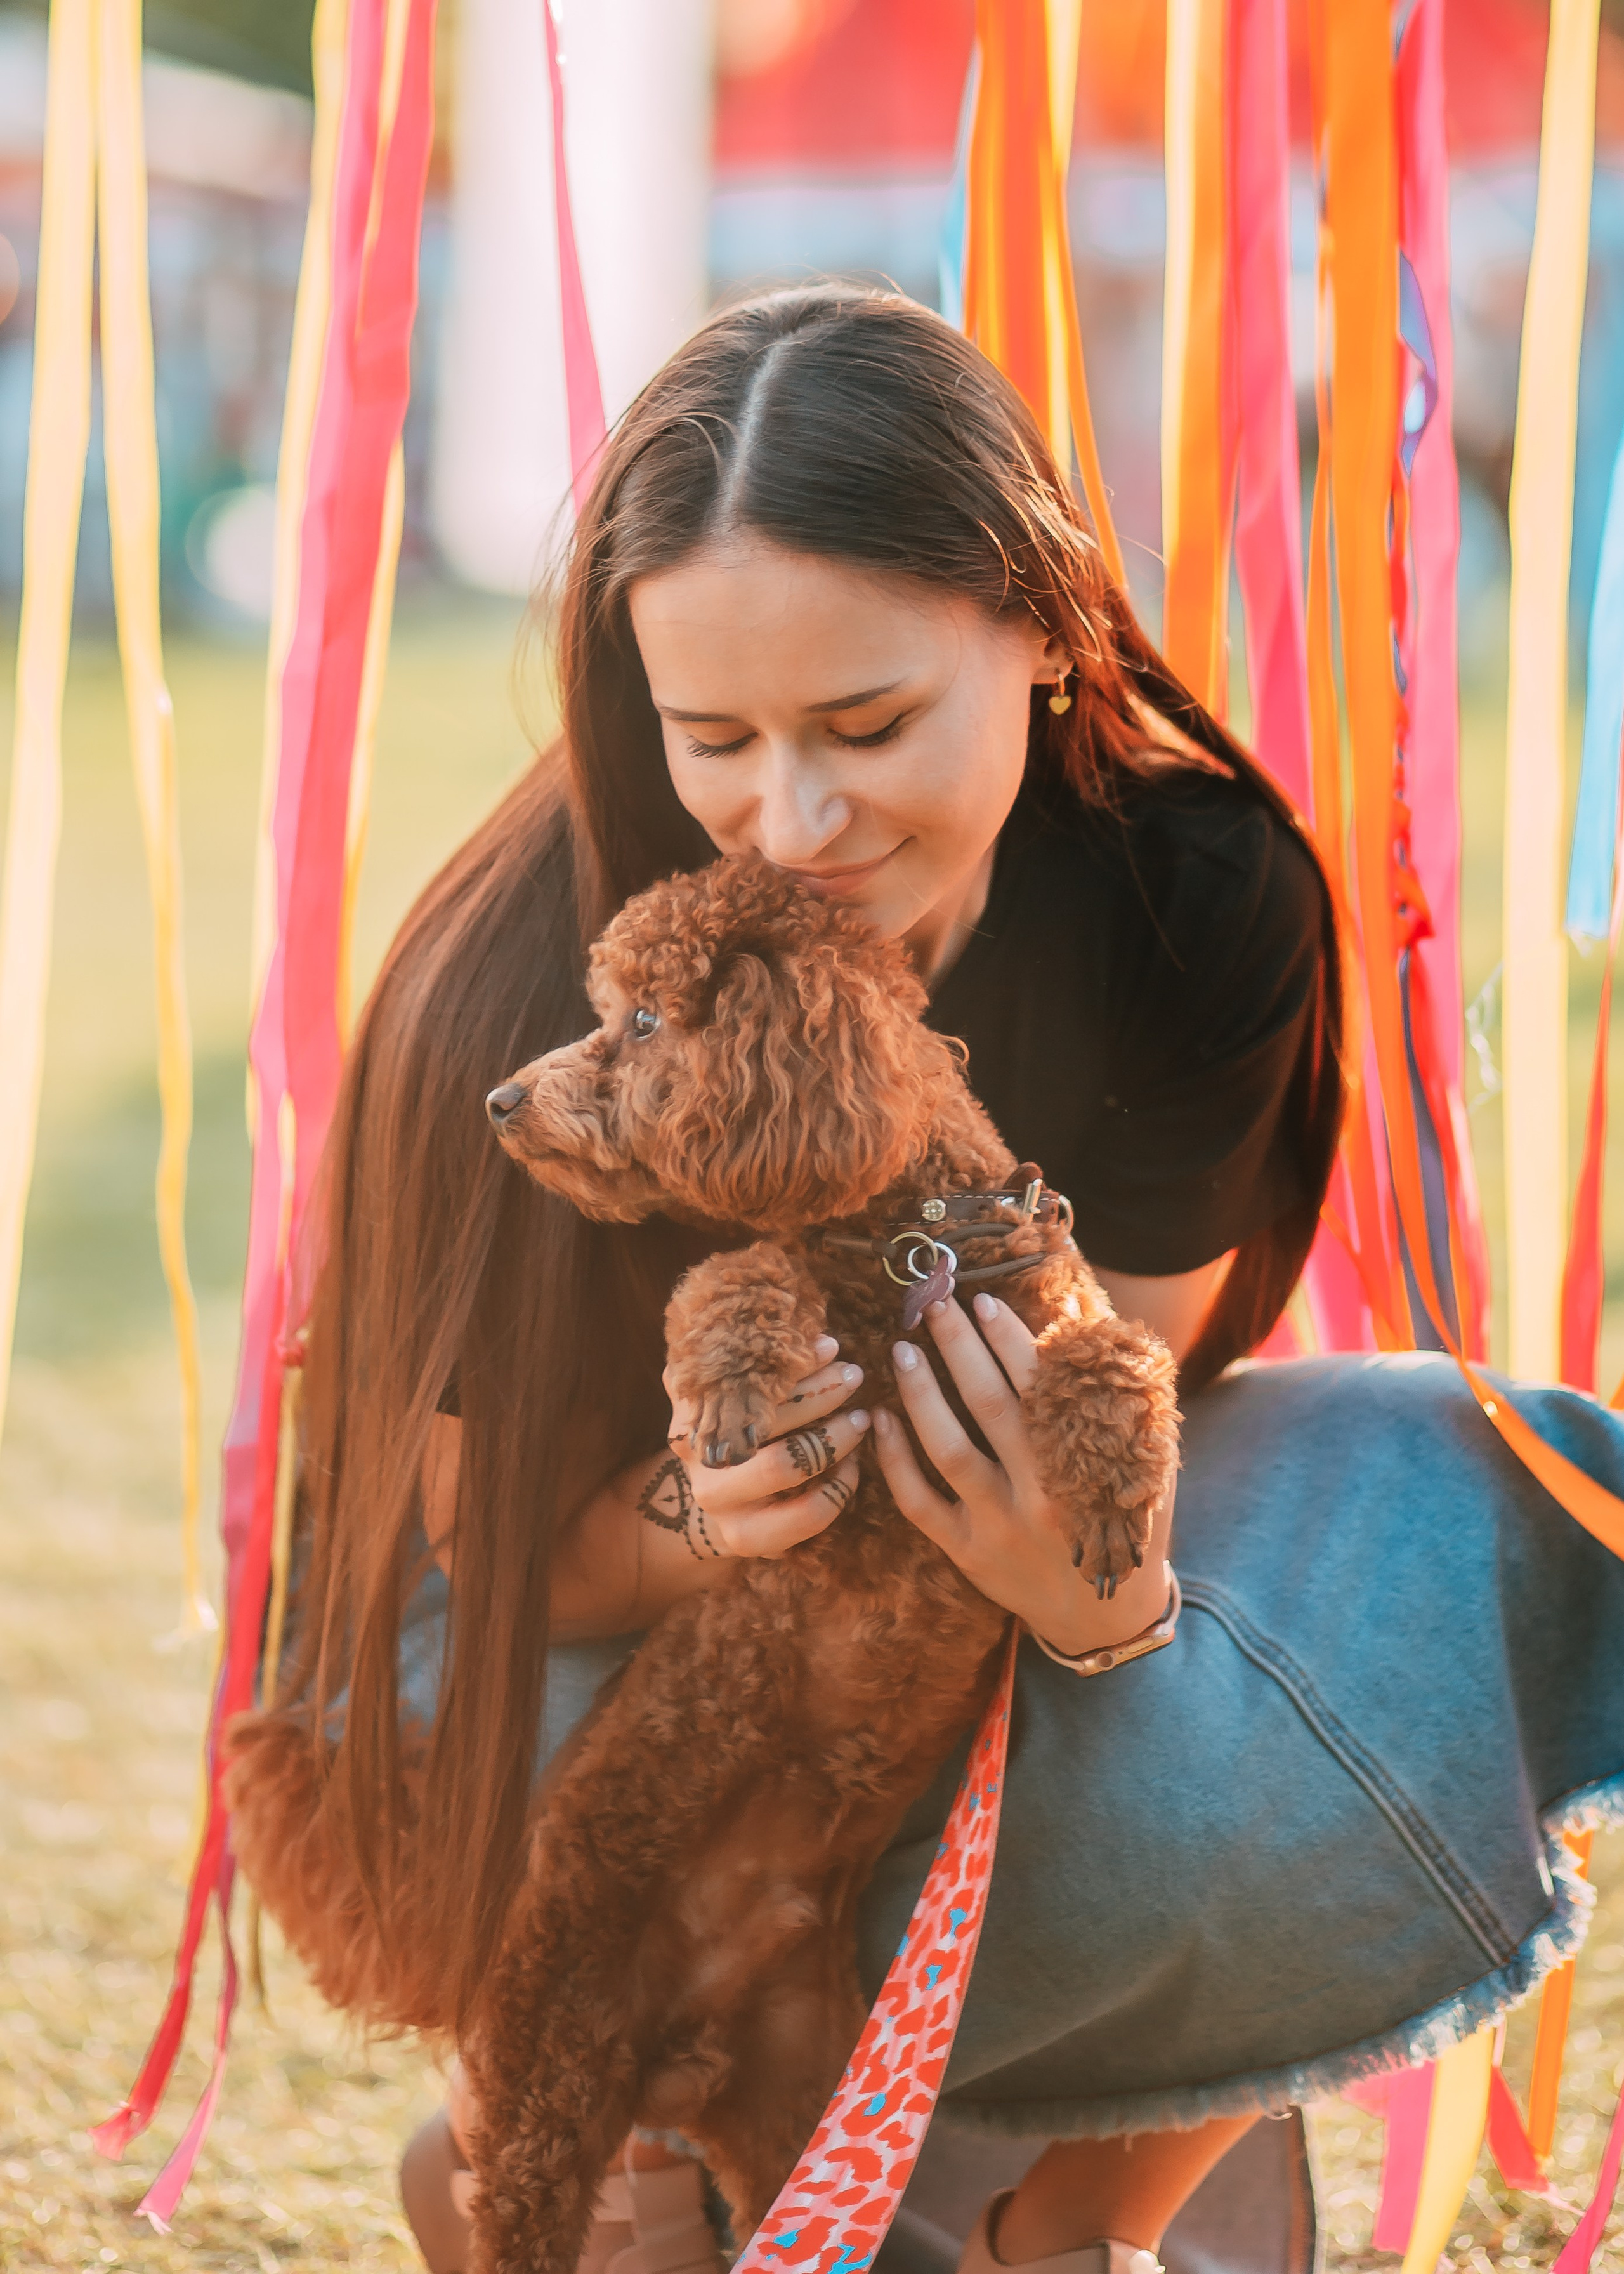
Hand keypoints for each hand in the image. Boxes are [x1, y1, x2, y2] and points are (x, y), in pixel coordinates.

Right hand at [663, 1336, 868, 1558]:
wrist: (719, 1504)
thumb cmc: (740, 1432)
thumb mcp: (732, 1394)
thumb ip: (760, 1365)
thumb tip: (822, 1342)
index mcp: (693, 1416)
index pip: (745, 1382)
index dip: (793, 1366)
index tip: (832, 1347)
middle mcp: (704, 1462)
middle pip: (768, 1424)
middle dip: (821, 1397)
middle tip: (855, 1377)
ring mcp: (723, 1507)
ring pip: (789, 1467)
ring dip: (836, 1439)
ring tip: (861, 1418)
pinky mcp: (753, 1541)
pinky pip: (811, 1512)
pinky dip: (841, 1484)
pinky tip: (852, 1464)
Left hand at [872, 1294, 1173, 1655]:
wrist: (1105, 1616)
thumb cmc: (1124, 1523)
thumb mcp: (1140, 1462)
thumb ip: (1115, 1395)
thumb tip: (1079, 1316)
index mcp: (1083, 1464)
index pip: (1038, 1384)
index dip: (1008, 1338)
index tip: (983, 1301)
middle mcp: (1038, 1494)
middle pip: (988, 1405)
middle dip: (958, 1349)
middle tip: (933, 1306)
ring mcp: (997, 1525)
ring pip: (947, 1450)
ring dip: (920, 1396)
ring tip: (901, 1350)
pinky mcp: (966, 1553)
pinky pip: (919, 1503)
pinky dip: (896, 1461)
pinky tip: (880, 1420)